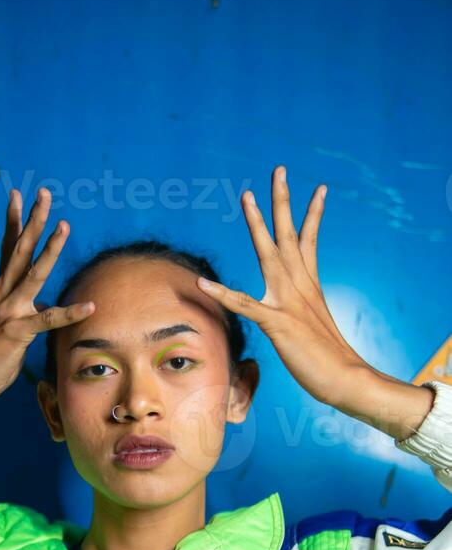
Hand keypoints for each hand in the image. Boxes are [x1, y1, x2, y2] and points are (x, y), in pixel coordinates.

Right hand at [0, 187, 94, 405]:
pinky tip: (89, 306)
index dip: (14, 221)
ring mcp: (9, 311)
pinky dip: (69, 313)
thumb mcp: (7, 323)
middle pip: (19, 249)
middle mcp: (2, 293)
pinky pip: (48, 320)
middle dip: (33, 220)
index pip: (8, 248)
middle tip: (43, 193)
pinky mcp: (17, 332)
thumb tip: (45, 303)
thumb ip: (24, 308)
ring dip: (50, 250)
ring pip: (33, 274)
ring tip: (65, 227)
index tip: (17, 194)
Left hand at [196, 165, 368, 408]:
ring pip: (270, 254)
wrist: (347, 379)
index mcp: (309, 286)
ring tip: (246, 197)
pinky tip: (202, 283)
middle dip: (282, 201)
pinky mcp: (278, 323)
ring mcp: (289, 302)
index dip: (312, 214)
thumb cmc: (330, 360)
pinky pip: (244, 304)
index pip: (309, 241)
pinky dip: (223, 294)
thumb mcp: (311, 329)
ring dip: (257, 224)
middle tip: (278, 169)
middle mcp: (300, 286)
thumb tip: (292, 316)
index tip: (319, 188)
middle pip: (290, 234)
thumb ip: (299, 315)